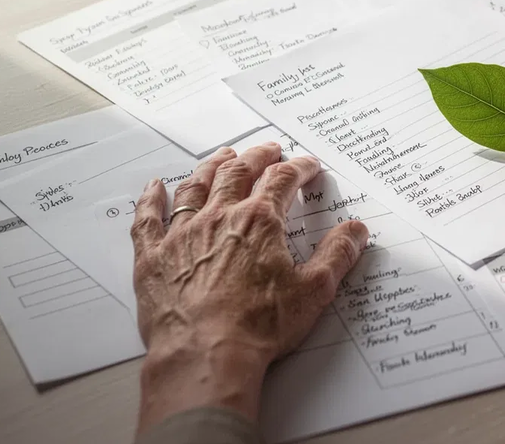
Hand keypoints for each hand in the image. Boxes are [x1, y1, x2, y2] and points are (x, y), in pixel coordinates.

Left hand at [131, 142, 367, 431]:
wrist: (204, 355)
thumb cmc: (258, 327)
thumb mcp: (314, 291)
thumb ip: (338, 255)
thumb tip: (356, 230)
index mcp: (260, 221)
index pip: (283, 180)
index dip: (299, 168)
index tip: (308, 166)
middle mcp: (219, 217)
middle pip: (238, 172)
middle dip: (257, 157)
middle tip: (269, 150)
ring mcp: (182, 234)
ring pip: (196, 186)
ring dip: (211, 167)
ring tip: (223, 156)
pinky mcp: (154, 258)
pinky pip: (148, 219)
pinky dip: (151, 199)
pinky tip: (154, 187)